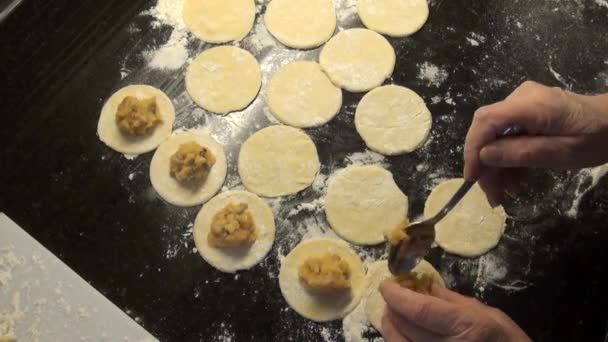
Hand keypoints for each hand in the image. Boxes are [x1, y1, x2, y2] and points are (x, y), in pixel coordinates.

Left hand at [379, 280, 530, 341]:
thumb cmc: (507, 341)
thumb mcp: (487, 314)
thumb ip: (453, 300)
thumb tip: (425, 286)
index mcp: (466, 327)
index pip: (419, 310)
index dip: (397, 296)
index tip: (385, 285)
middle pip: (405, 327)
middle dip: (392, 309)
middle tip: (391, 298)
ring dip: (391, 328)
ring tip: (393, 316)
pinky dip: (401, 341)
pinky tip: (402, 334)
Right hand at [463, 81, 607, 205]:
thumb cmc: (596, 137)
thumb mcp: (563, 153)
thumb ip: (522, 153)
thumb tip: (484, 156)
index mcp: (533, 104)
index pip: (487, 120)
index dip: (473, 148)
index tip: (473, 177)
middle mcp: (521, 98)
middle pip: (487, 129)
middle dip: (485, 164)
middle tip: (493, 195)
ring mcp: (521, 104)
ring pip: (494, 136)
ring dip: (496, 167)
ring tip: (505, 193)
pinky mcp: (524, 113)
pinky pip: (506, 135)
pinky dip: (507, 159)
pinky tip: (515, 180)